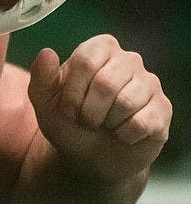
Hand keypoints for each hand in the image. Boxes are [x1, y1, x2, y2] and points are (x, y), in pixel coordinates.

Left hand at [29, 35, 171, 178]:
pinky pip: (143, 123)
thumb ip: (41, 76)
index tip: (67, 110)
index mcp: (98, 48)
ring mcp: (149, 83)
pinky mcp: (163, 109)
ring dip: (107, 123)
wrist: (90, 155)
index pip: (85, 61)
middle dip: (89, 111)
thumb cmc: (67, 120)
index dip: (73, 92)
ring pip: (126, 103)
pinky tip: (122, 133)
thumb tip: (47, 53)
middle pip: (106, 84)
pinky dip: (125, 135)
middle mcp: (127, 59)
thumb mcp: (45, 100)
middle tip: (86, 121)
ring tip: (104, 124)